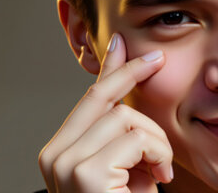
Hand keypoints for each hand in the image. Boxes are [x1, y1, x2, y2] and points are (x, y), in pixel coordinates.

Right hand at [39, 33, 172, 192]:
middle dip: (132, 74)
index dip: (108, 69)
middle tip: (158, 59)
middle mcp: (55, 155)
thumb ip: (124, 139)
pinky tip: (162, 177)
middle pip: (100, 96)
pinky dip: (160, 154)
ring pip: (124, 116)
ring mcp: (67, 164)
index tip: (120, 42)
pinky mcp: (88, 174)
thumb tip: (134, 103)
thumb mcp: (127, 169)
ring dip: (157, 141)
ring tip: (163, 169)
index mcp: (59, 152)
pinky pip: (137, 138)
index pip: (87, 100)